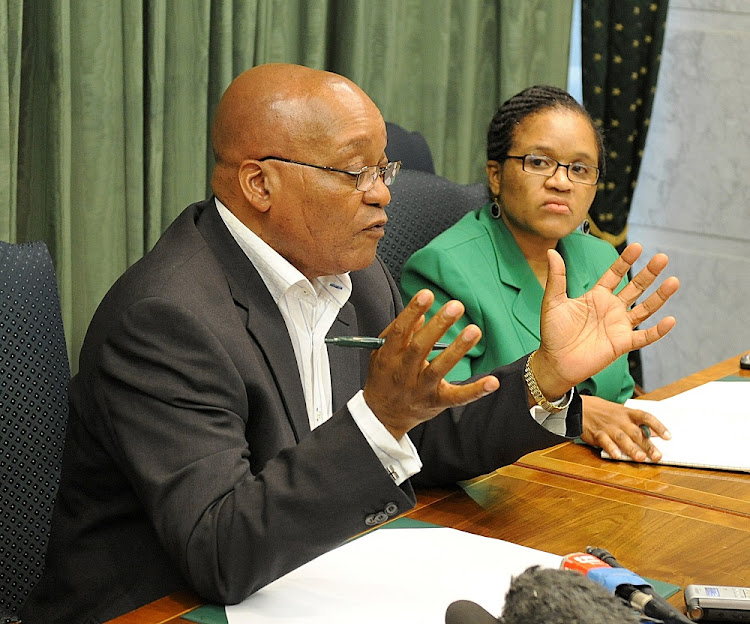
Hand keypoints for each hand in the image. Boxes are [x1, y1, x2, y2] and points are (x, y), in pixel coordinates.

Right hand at [363, 289, 498, 439]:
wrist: (382, 416)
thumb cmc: (384, 379)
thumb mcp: (383, 353)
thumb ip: (399, 333)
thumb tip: (420, 315)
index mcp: (388, 356)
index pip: (400, 331)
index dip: (412, 312)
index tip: (426, 294)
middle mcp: (403, 373)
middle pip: (420, 348)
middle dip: (438, 325)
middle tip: (455, 306)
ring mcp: (420, 389)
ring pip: (438, 369)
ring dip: (457, 350)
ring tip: (473, 331)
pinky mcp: (436, 402)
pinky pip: (457, 397)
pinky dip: (475, 390)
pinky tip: (492, 381)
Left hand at [532, 243, 679, 399]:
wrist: (554, 361)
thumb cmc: (553, 332)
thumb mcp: (553, 301)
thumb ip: (557, 278)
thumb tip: (551, 252)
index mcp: (597, 296)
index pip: (615, 274)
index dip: (626, 261)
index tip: (637, 246)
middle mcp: (611, 308)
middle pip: (635, 287)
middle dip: (649, 273)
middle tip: (662, 258)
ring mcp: (619, 326)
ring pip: (645, 309)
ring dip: (660, 296)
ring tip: (674, 281)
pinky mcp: (622, 344)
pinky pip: (644, 336)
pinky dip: (658, 331)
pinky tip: (670, 320)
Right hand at [580, 395, 670, 461]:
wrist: (581, 407)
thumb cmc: (604, 412)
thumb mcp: (621, 412)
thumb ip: (637, 423)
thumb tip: (654, 433)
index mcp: (628, 413)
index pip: (646, 417)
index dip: (658, 426)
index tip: (668, 437)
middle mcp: (620, 420)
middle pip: (636, 432)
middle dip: (647, 445)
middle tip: (657, 456)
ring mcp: (609, 427)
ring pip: (622, 438)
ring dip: (632, 448)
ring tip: (640, 458)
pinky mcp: (597, 434)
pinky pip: (605, 441)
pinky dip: (611, 448)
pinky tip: (616, 455)